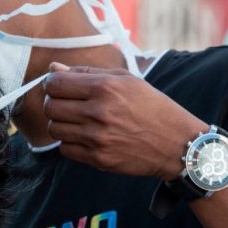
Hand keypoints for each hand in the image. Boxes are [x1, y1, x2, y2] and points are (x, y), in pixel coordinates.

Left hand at [43, 63, 206, 179]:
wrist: (176, 144)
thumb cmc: (152, 106)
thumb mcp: (125, 80)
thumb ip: (86, 72)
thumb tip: (53, 68)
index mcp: (105, 87)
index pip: (55, 84)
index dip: (51, 83)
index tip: (58, 86)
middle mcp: (99, 112)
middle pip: (51, 107)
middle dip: (54, 103)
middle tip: (67, 104)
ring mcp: (98, 138)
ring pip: (54, 129)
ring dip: (60, 124)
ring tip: (77, 120)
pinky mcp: (99, 159)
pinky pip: (65, 149)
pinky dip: (69, 142)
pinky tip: (84, 136)